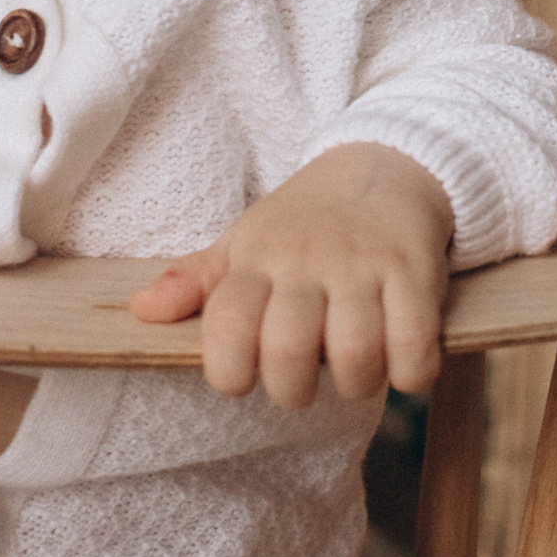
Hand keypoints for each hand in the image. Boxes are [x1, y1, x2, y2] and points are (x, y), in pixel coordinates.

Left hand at [129, 142, 452, 408]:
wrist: (384, 165)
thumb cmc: (304, 221)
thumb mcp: (244, 240)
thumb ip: (195, 280)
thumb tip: (140, 310)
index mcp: (258, 256)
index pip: (227, 326)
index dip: (229, 373)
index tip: (243, 378)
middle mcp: (308, 259)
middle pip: (289, 353)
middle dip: (293, 391)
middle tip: (302, 382)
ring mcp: (364, 265)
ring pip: (355, 356)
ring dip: (355, 384)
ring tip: (354, 372)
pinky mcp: (415, 272)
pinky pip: (415, 347)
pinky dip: (409, 374)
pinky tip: (399, 365)